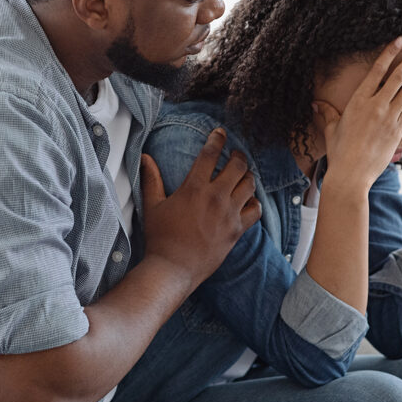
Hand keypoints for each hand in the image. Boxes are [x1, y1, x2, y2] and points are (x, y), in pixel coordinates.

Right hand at [139, 129, 261, 285]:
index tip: (220, 133)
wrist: (173, 268)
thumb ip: (151, 179)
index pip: (210, 154)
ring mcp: (229, 214)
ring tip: (243, 175)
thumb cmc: (160, 238)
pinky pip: (255, 209)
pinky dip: (254, 202)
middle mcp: (215, 197)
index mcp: (194, 188)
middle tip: (235, 155)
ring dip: (247, 176)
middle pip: (238, 166)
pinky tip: (248, 200)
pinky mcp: (237, 230)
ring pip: (249, 185)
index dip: (217, 139)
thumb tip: (145, 157)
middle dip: (238, 156)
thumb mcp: (152, 206)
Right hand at [314, 37, 401, 189]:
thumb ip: (326, 113)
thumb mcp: (332, 129)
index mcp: (359, 101)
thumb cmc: (339, 152)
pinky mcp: (398, 130)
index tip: (400, 40)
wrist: (352, 174)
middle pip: (398, 76)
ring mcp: (389, 118)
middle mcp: (376, 106)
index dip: (390, 53)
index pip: (378, 70)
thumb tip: (315, 104)